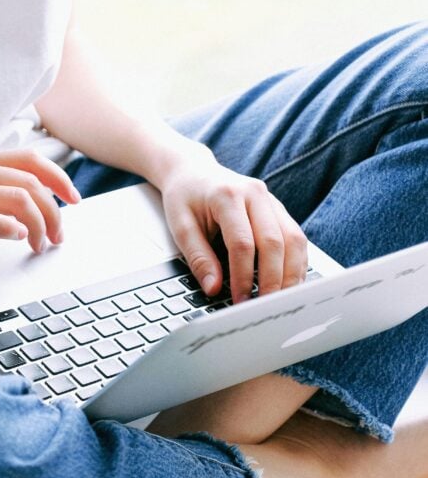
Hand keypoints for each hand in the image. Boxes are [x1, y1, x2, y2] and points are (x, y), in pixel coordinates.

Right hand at [0, 149, 80, 257]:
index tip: (74, 199)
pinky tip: (18, 238)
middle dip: (55, 211)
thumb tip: (27, 204)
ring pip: (18, 199)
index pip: (30, 160)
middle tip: (59, 235)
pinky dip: (9, 229)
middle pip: (31, 182)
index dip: (59, 178)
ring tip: (40, 245)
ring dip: (39, 225)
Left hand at [159, 155, 307, 302]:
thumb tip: (213, 288)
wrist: (193, 171)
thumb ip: (198, 258)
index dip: (243, 276)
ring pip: (294, 239)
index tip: (239, 300)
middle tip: (264, 306)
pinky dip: (295, 263)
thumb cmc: (185, 197)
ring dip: (291, 274)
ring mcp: (271, 200)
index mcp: (228, 195)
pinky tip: (288, 283)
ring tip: (281, 300)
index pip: (242, 243)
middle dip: (272, 279)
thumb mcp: (181, 226)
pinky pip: (296, 237)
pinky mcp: (279, 209)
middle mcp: (255, 194)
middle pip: (275, 242)